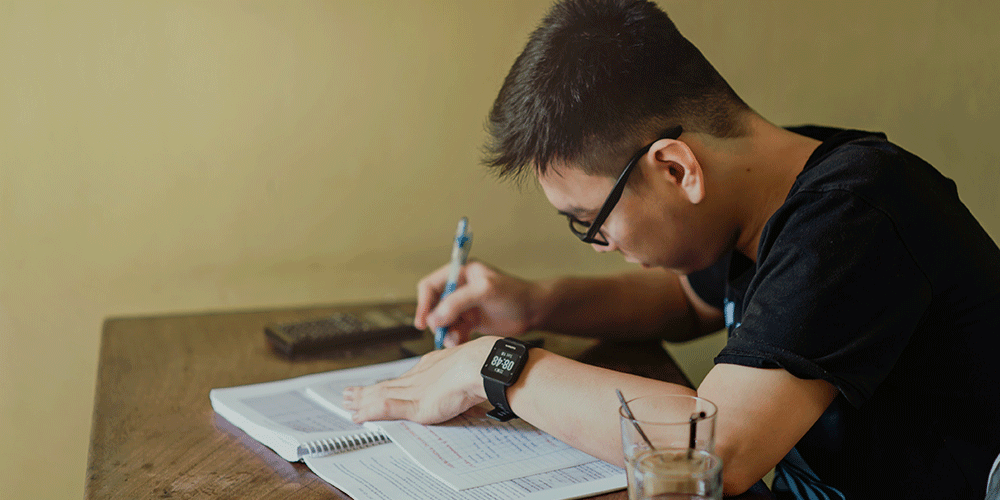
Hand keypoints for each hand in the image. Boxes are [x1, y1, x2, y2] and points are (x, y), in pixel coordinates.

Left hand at [341, 337, 496, 423]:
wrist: (482, 366)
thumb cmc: (483, 369)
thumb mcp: (468, 373)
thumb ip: (461, 381)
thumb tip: (468, 388)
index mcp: (431, 367)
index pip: (403, 378)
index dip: (388, 383)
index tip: (376, 387)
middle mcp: (419, 377)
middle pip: (387, 385)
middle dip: (367, 391)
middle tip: (349, 394)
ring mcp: (415, 390)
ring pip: (381, 395)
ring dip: (363, 400)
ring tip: (347, 402)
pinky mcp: (415, 405)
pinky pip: (385, 408)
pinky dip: (370, 412)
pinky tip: (358, 416)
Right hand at [415, 261, 537, 346]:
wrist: (533, 311)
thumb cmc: (514, 293)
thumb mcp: (484, 291)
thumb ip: (458, 302)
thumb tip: (435, 317)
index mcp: (460, 273)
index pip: (430, 286)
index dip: (423, 303)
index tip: (422, 321)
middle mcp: (460, 288)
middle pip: (434, 306)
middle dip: (436, 321)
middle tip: (442, 333)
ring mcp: (465, 306)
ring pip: (443, 322)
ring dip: (446, 332)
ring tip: (455, 340)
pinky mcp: (471, 321)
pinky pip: (454, 331)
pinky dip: (454, 338)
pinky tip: (460, 342)